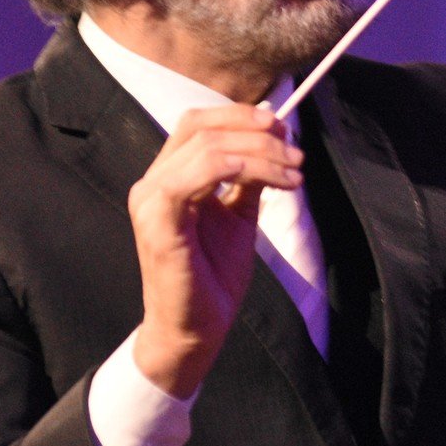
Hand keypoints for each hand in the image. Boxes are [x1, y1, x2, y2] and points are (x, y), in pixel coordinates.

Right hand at [127, 105, 302, 396]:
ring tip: (293, 172)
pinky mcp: (157, 223)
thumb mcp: (239, 214)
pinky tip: (269, 179)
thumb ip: (250, 178)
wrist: (197, 329)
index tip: (283, 127)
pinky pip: (193, 177)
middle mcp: (153, 183)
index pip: (199, 124)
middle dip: (254, 130)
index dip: (240, 116)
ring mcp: (151, 201)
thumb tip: (275, 139)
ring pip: (206, 147)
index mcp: (169, 177)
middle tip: (294, 150)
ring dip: (259, 152)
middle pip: (201, 126)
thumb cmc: (213, 275)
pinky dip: (236, 167)